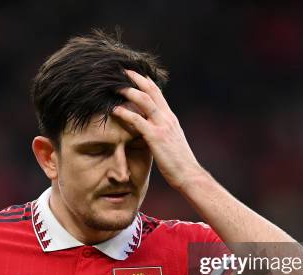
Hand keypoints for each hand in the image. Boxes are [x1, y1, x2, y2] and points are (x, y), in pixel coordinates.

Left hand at [111, 70, 203, 190]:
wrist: (189, 175)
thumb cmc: (178, 163)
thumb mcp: (170, 142)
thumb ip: (160, 132)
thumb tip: (148, 128)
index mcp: (171, 118)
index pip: (158, 93)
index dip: (145, 81)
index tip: (133, 74)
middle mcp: (168, 118)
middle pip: (151, 90)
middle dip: (136, 78)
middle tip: (121, 71)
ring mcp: (162, 126)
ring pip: (144, 101)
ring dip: (128, 91)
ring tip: (114, 86)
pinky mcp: (156, 137)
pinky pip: (138, 120)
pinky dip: (125, 113)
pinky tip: (114, 110)